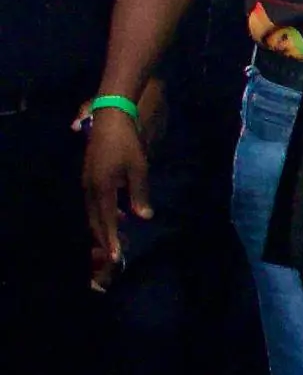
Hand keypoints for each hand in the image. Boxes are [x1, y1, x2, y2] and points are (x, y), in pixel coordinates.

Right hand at [78, 108, 148, 287]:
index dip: (111, 238)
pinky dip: (102, 212)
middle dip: (104, 237)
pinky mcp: (89, 176)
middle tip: (113, 253)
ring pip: (93, 211)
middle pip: (96, 219)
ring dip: (102, 225)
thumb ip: (139, 194)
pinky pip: (94, 201)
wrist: (111, 119)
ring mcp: (87, 181)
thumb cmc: (127, 143)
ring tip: (114, 239)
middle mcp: (90, 188)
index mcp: (101, 188)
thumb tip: (143, 216)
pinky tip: (116, 214)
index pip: (107, 220)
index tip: (115, 256)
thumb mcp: (138, 169)